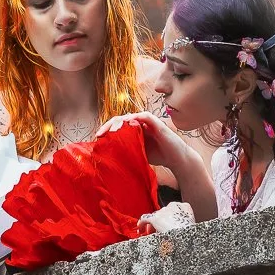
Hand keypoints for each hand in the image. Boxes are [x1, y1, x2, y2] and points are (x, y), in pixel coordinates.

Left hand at [104, 112, 218, 221]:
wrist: (177, 159)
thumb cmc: (158, 156)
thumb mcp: (137, 153)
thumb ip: (125, 150)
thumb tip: (106, 157)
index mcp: (134, 129)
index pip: (117, 125)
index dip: (107, 130)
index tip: (97, 138)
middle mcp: (140, 122)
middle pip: (120, 119)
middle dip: (108, 126)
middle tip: (99, 134)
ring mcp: (147, 121)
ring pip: (128, 116)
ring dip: (118, 122)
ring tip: (110, 132)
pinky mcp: (155, 122)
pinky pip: (142, 115)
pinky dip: (133, 118)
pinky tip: (125, 126)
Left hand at [137, 200, 195, 235]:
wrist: (186, 239)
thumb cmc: (191, 236)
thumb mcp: (191, 226)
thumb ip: (182, 223)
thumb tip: (174, 228)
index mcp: (185, 207)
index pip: (174, 210)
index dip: (169, 217)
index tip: (168, 224)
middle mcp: (173, 206)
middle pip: (163, 213)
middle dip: (160, 222)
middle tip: (158, 231)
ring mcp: (164, 211)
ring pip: (155, 216)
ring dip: (152, 225)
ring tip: (150, 233)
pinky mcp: (156, 218)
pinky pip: (145, 219)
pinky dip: (142, 223)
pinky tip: (140, 228)